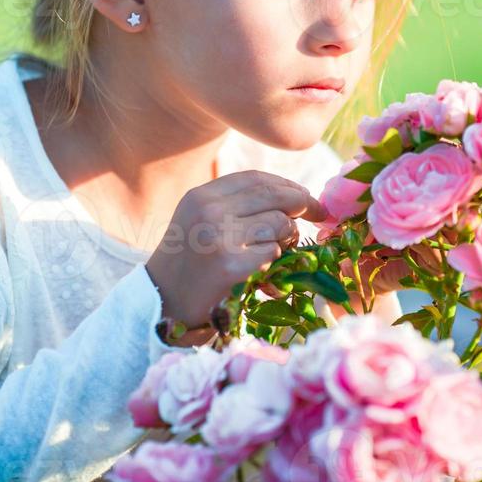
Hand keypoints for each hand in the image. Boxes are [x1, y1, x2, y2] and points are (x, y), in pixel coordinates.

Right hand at [145, 170, 326, 329]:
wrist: (162, 302)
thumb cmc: (188, 262)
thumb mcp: (200, 219)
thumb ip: (236, 204)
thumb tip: (293, 194)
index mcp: (201, 196)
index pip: (255, 179)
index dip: (286, 185)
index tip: (306, 195)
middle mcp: (209, 211)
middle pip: (273, 196)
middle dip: (303, 203)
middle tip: (319, 213)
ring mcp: (219, 238)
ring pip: (279, 224)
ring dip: (286, 237)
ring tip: (274, 249)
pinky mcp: (231, 267)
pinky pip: (274, 253)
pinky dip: (274, 262)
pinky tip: (259, 271)